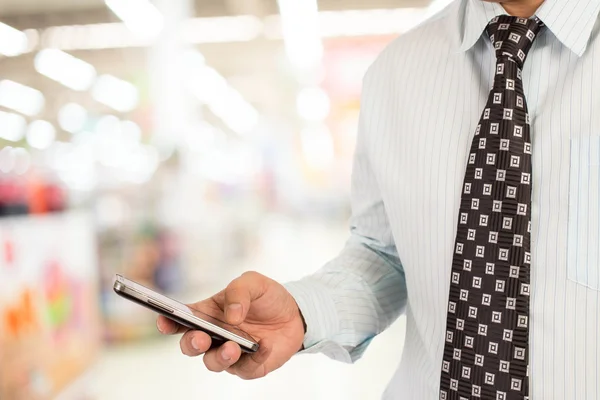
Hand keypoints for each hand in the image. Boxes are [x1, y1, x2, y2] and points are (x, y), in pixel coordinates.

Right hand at [157, 271, 304, 379]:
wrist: (295, 314)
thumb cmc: (266, 297)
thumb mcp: (253, 283)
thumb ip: (239, 291)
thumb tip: (231, 316)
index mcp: (207, 313)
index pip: (181, 319)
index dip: (168, 321)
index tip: (164, 320)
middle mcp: (213, 336)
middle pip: (190, 346)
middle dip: (191, 344)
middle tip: (201, 338)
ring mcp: (229, 353)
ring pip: (212, 362)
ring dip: (220, 356)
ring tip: (233, 347)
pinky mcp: (248, 367)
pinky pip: (245, 369)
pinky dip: (254, 359)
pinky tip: (263, 346)